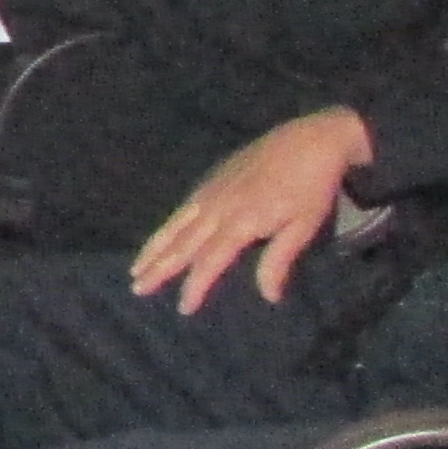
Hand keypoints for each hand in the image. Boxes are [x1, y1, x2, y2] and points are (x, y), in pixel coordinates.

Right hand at [129, 109, 377, 313]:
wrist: (311, 139)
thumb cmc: (312, 187)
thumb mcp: (303, 227)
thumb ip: (279, 261)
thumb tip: (268, 297)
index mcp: (241, 222)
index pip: (209, 261)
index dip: (195, 286)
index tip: (183, 309)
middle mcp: (218, 207)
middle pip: (182, 243)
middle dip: (159, 268)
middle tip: (137, 289)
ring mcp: (212, 190)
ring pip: (176, 224)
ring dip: (154, 247)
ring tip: (135, 268)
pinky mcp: (214, 178)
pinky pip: (183, 207)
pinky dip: (168, 225)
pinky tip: (161, 236)